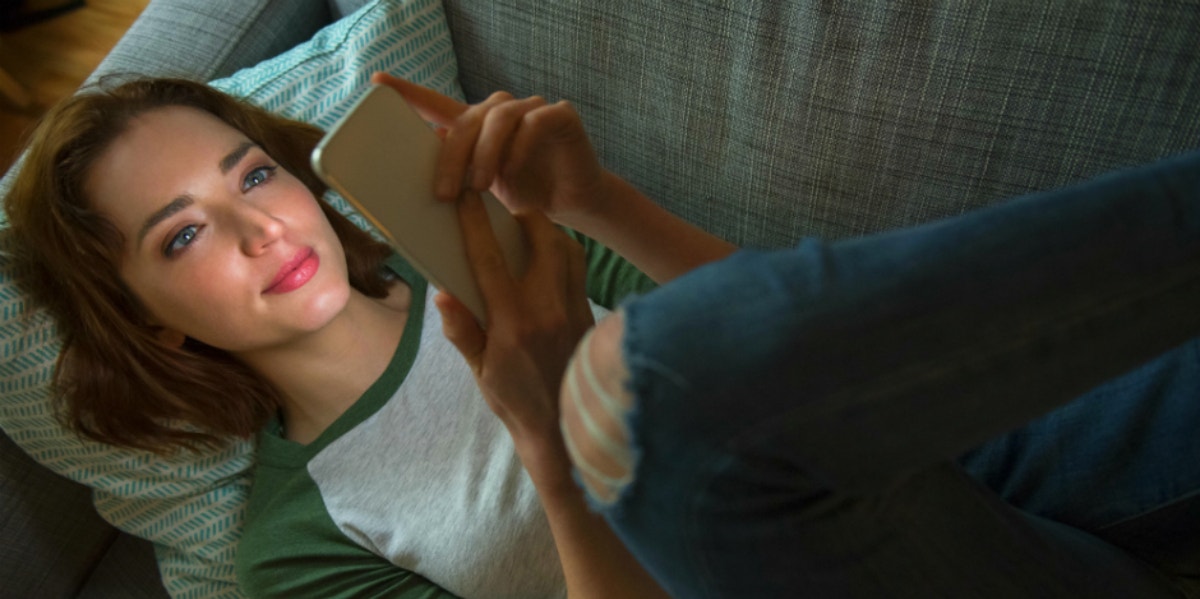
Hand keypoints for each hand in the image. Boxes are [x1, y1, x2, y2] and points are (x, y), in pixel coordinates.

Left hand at [371, 72, 608, 226]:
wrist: (573, 205)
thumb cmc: (526, 197)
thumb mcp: (484, 194)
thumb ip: (459, 180)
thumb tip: (426, 186)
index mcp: (478, 127)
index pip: (438, 105)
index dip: (408, 93)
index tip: (378, 84)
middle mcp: (503, 111)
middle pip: (468, 118)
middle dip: (452, 156)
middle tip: (445, 193)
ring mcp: (532, 109)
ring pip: (499, 118)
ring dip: (485, 153)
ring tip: (480, 187)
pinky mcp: (560, 115)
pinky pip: (534, 122)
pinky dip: (520, 148)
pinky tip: (512, 172)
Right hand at [435, 190, 594, 442]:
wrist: (563, 428)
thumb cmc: (515, 401)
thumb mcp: (479, 370)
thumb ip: (462, 331)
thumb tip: (444, 294)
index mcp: (512, 322)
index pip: (490, 259)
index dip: (475, 224)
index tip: (466, 199)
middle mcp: (547, 308)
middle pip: (542, 238)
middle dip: (524, 217)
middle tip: (507, 215)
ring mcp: (573, 309)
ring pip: (568, 250)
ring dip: (549, 233)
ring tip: (530, 233)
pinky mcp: (588, 315)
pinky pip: (579, 271)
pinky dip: (564, 255)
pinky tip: (550, 260)